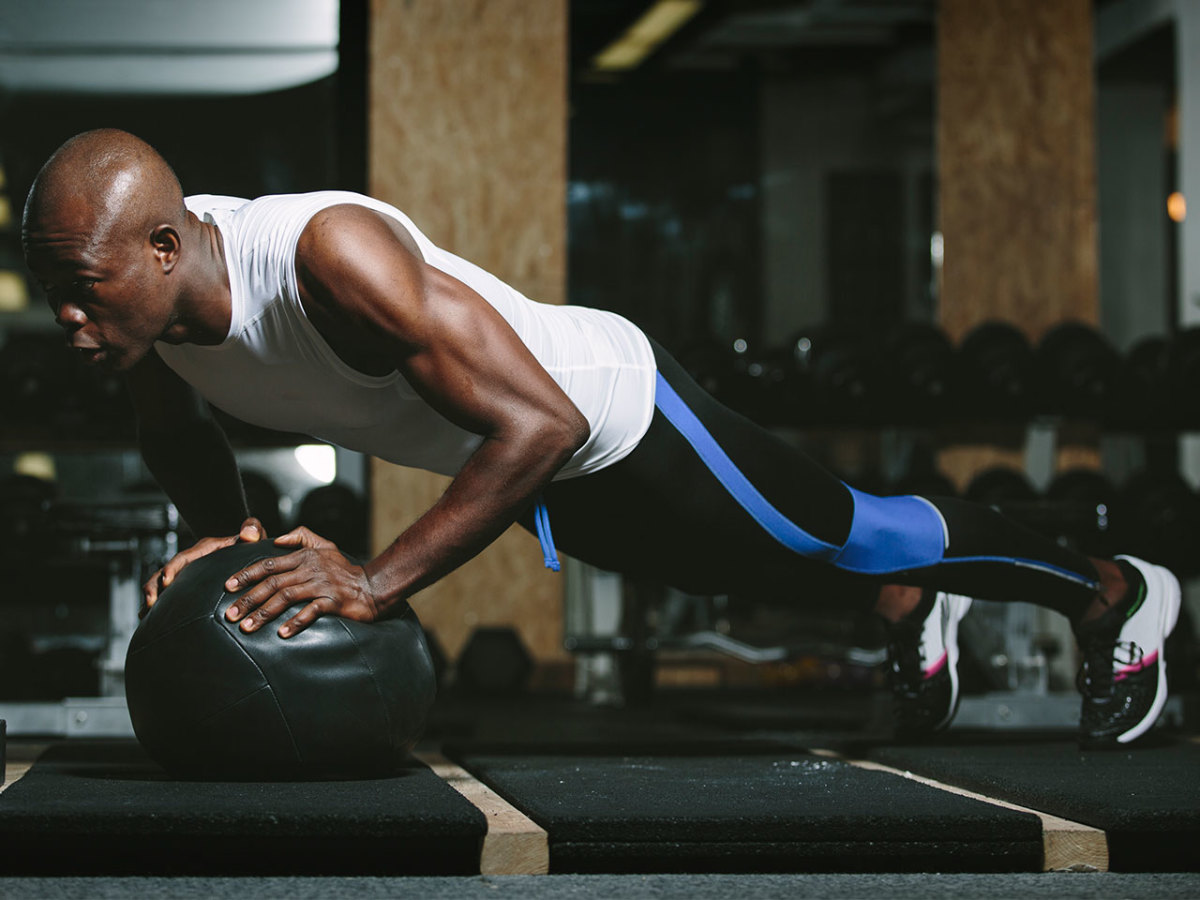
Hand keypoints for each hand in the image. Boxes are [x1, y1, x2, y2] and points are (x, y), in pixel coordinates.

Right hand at [141, 518, 265, 617]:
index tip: (166, 581)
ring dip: (153, 598)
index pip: (183, 558)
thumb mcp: (252, 535)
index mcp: (203, 550)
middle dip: (154, 587)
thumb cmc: (249, 544)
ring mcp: (187, 576)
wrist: (246, 551)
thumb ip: (252, 530)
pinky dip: (160, 607)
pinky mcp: (188, 587)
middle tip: (150, 604)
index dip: (172, 568)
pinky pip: (169, 596)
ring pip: (162, 586)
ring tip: (146, 614)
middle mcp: (191, 563)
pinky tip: (151, 622)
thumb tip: (249, 535)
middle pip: (165, 573)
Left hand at [222, 527, 380, 637]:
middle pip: (273, 583)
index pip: (269, 564)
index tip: (228, 586)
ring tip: (247, 626)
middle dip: (248, 599)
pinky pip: (311, 611)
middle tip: (230, 614)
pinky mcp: (333, 601)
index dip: (247, 574)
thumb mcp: (324, 545)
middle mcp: (310, 569)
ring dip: (264, 612)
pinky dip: (295, 622)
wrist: (372, 586)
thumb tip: (276, 539)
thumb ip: (300, 535)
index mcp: (304, 557)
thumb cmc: (345, 569)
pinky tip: (281, 633)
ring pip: (286, 597)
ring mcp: (322, 585)